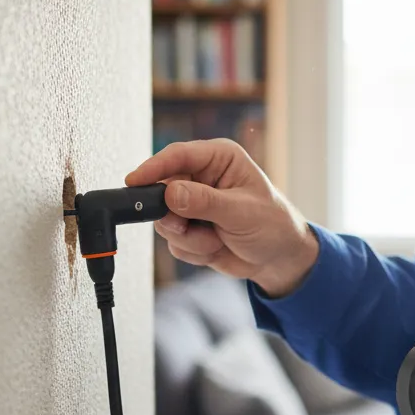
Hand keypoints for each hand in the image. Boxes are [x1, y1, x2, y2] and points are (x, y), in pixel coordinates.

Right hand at [125, 138, 317, 297]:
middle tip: (190, 227)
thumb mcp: (242, 211)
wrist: (279, 259)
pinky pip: (174, 242)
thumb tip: (170, 192)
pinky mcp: (189, 228)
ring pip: (165, 221)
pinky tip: (216, 247)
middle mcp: (201, 177)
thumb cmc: (273, 225)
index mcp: (219, 159)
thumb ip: (205, 202)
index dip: (154, 168)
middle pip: (161, 190)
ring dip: (190, 238)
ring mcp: (192, 204)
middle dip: (176, 216)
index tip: (135, 182)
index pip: (177, 156)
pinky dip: (194, 251)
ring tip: (217, 239)